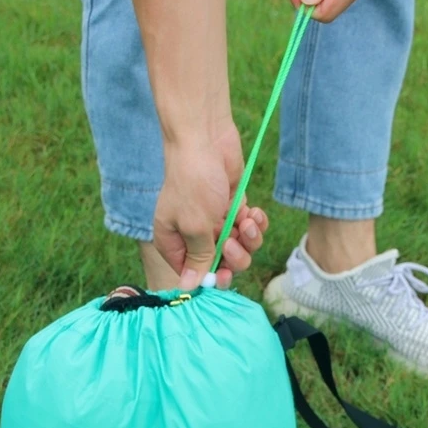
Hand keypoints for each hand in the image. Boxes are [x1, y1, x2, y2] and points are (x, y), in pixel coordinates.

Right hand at [153, 124, 267, 290]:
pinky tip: (254, 212)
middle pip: (220, 266)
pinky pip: (249, 230)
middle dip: (233, 258)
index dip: (210, 277)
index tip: (222, 274)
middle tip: (233, 243)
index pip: (192, 274)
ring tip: (246, 221)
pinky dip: (254, 223)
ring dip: (248, 239)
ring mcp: (215, 223)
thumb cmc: (193, 182)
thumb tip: (187, 288)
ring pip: (239, 249)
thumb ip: (197, 258)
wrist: (206, 139)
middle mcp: (193, 236)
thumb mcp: (196, 227)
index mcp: (173, 243)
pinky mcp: (233, 209)